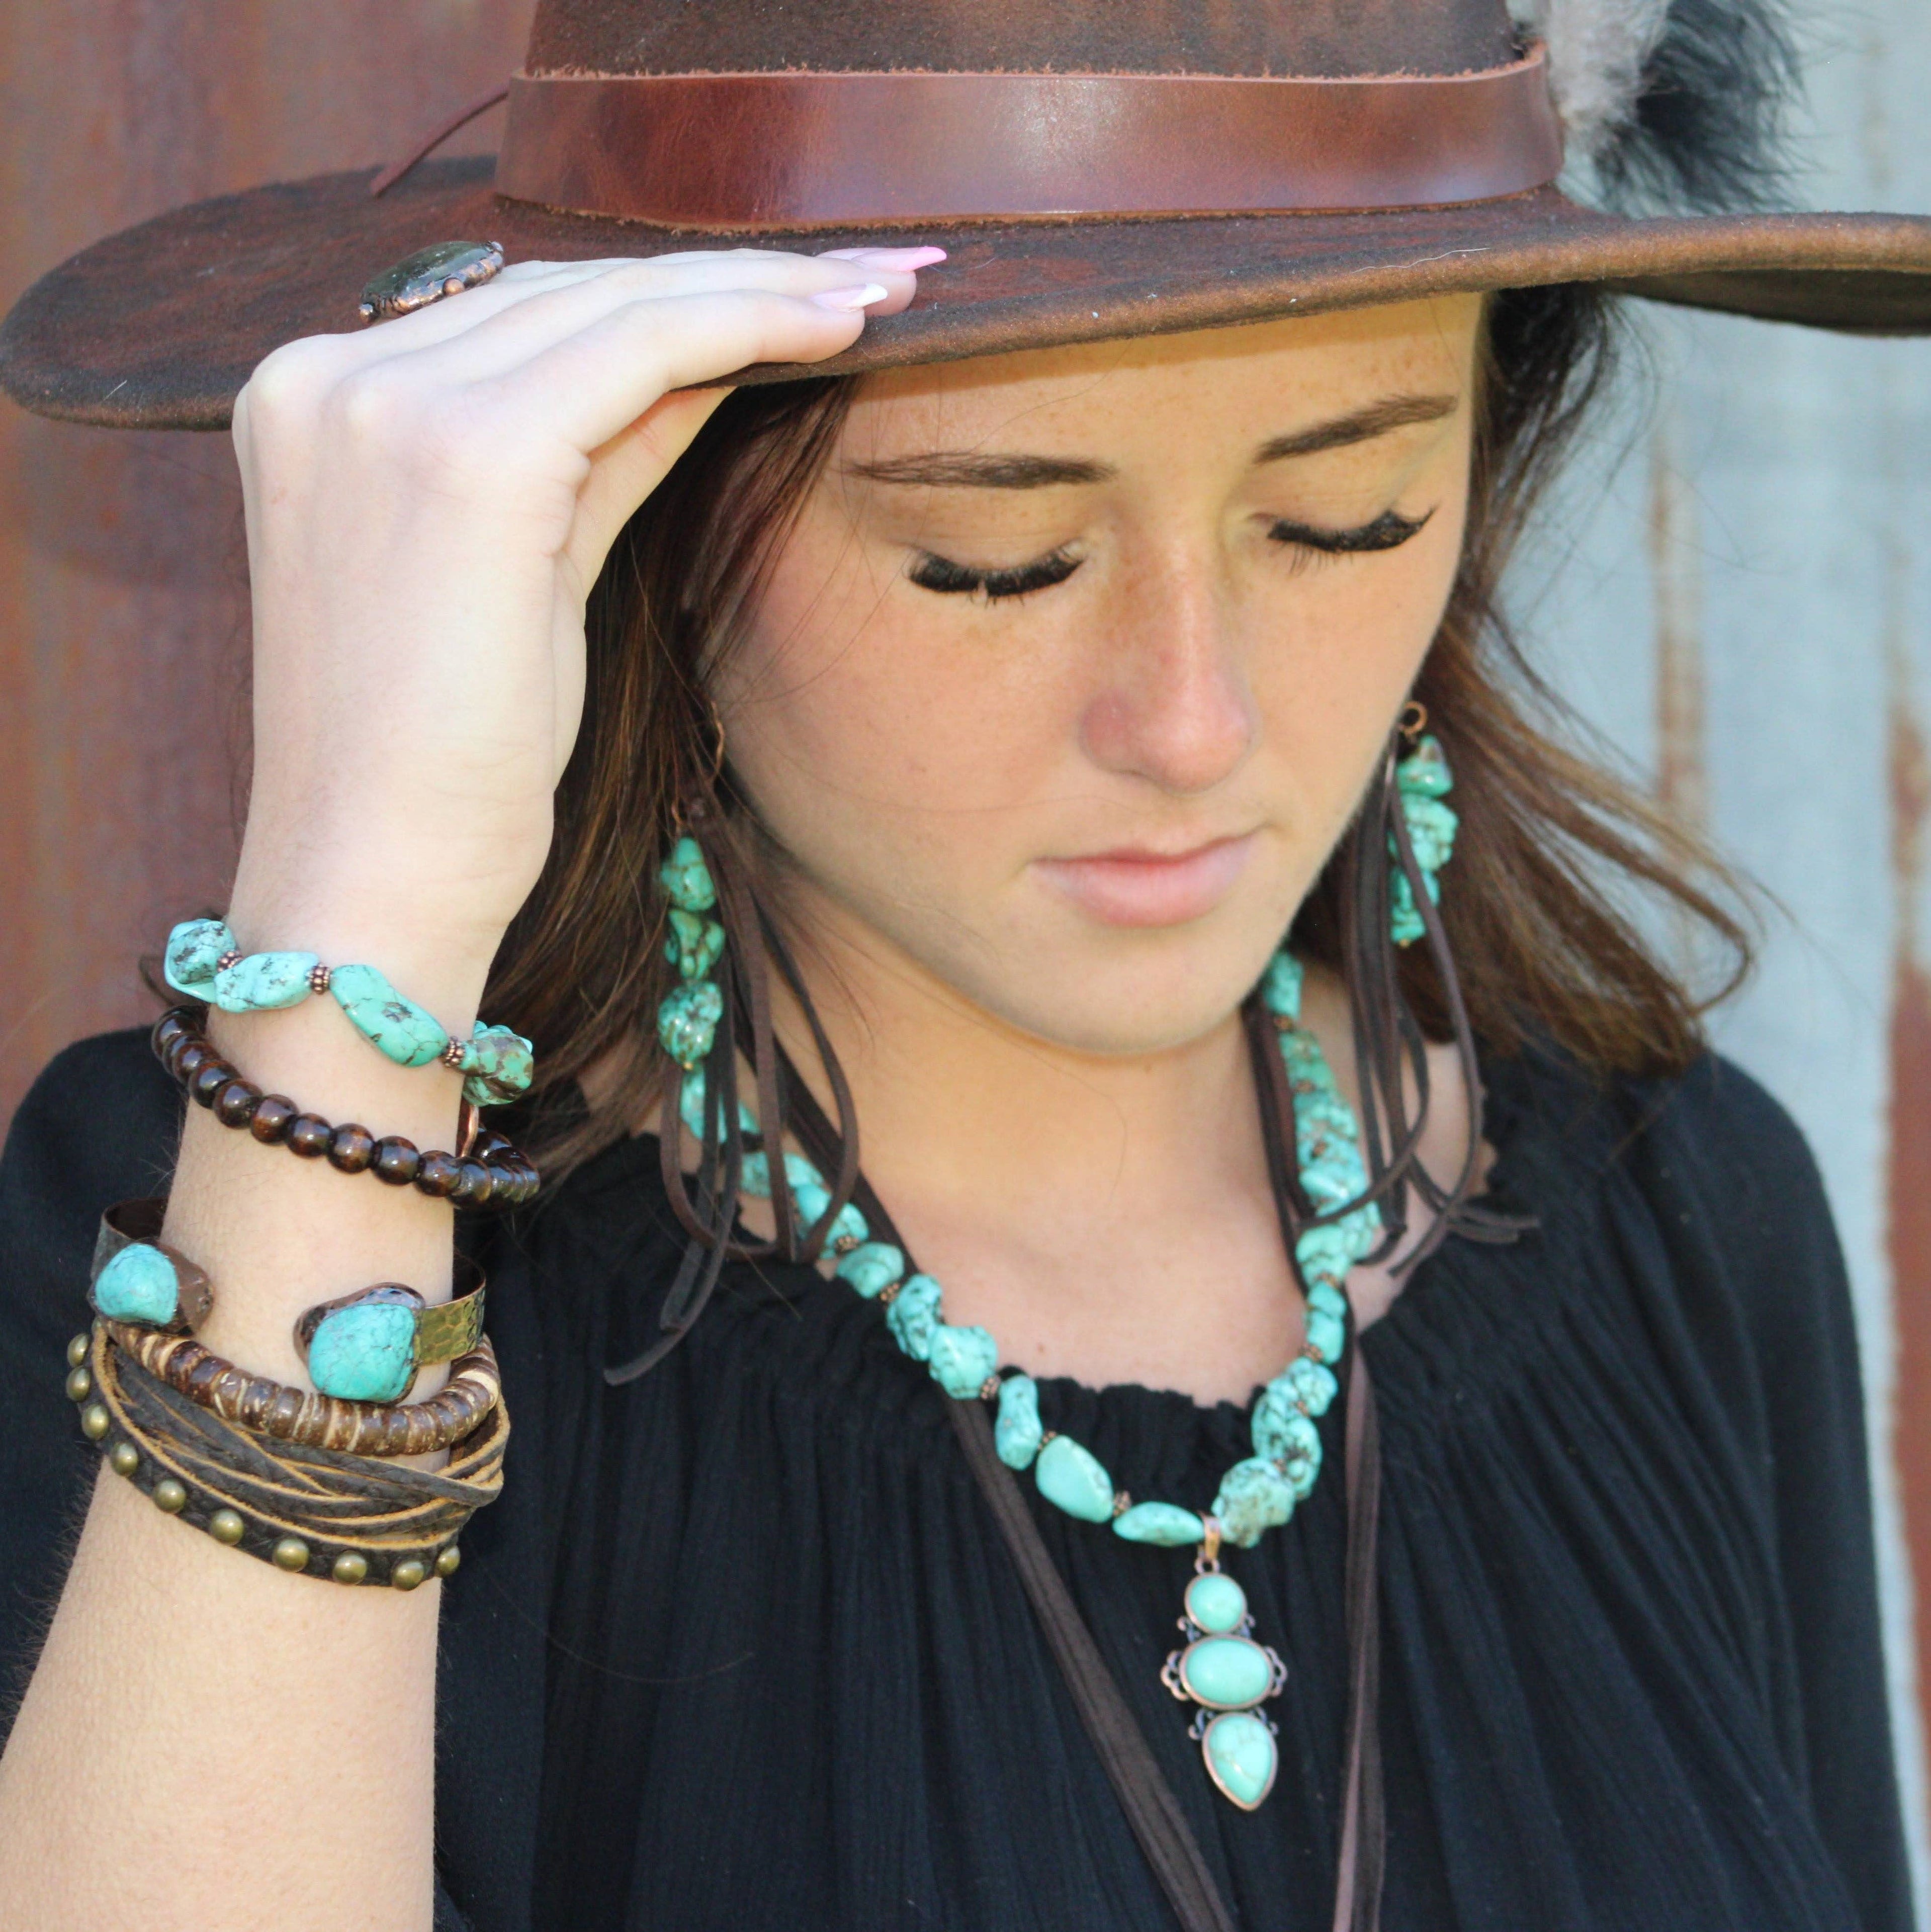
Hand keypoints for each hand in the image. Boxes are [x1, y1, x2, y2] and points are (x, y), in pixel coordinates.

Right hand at [224, 244, 938, 1000]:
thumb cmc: (452, 764)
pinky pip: (642, 350)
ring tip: (886, 291)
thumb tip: (704, 367)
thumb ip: (594, 453)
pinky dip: (749, 327)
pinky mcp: (466, 453)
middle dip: (737, 272)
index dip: (669, 294)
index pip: (523, 312)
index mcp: (313, 398)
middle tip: (874, 274)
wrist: (382, 883)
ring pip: (615, 305)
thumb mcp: (524, 574)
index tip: (791, 290)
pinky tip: (840, 326)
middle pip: (570, 289)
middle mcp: (328, 376)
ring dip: (766, 287)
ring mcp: (383, 404)